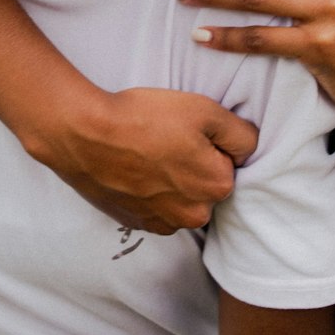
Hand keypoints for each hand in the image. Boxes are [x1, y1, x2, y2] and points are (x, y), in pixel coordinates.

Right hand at [22, 86, 258, 233]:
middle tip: (165, 140)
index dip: (210, 142)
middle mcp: (195, 214)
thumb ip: (240, 133)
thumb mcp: (204, 110)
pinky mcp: (136, 224)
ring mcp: (164, 222)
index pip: (230, 161)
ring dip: (173, 182)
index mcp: (218, 185)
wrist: (84, 134)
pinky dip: (151, 193)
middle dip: (195, 166)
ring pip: (182, 199)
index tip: (186, 131)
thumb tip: (250, 148)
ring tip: (147, 154)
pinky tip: (134, 171)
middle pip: (207, 185)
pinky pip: (157, 209)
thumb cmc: (143, 117)